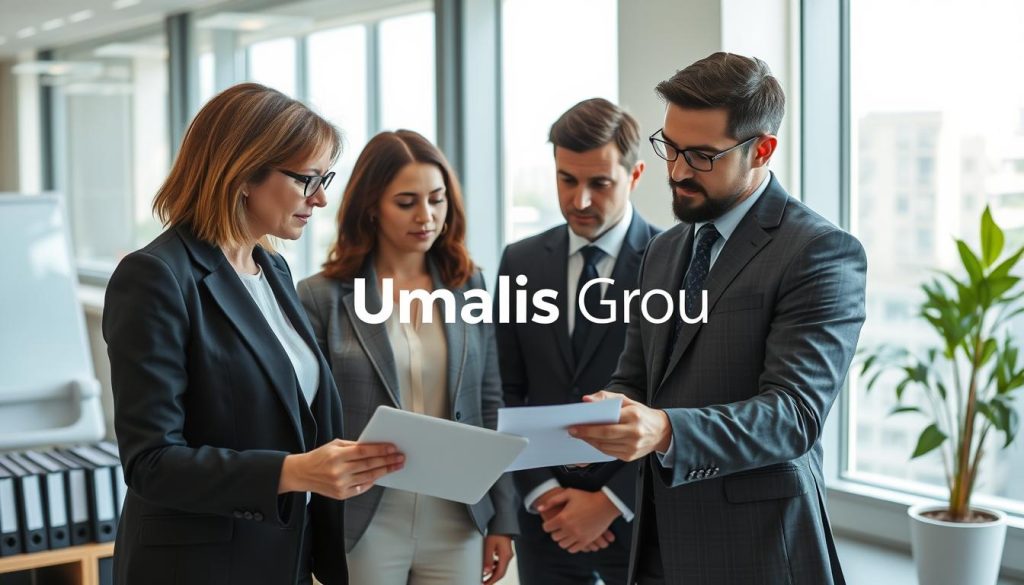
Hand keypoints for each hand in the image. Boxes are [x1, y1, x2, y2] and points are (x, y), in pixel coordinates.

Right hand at [278, 439, 403, 499]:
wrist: (302, 474)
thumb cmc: (320, 457)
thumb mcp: (334, 445)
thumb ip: (354, 446)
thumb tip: (375, 446)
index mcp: (336, 456)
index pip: (363, 452)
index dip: (380, 449)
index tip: (393, 447)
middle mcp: (338, 471)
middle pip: (368, 465)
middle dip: (387, 460)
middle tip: (400, 457)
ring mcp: (340, 485)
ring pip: (368, 477)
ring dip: (385, 471)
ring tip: (396, 465)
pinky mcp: (341, 495)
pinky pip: (362, 487)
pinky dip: (372, 481)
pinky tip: (381, 475)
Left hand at [481, 534, 512, 583]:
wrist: (502, 521)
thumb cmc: (496, 530)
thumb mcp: (489, 545)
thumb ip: (487, 559)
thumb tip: (486, 572)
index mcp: (505, 556)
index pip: (499, 574)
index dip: (491, 581)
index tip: (484, 584)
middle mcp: (508, 556)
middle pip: (501, 572)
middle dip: (492, 579)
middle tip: (484, 583)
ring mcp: (508, 553)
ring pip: (501, 567)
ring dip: (493, 573)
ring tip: (485, 575)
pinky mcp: (505, 551)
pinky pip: (500, 562)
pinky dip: (494, 566)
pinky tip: (489, 564)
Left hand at [536, 488, 621, 553]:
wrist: (605, 505)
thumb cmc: (586, 497)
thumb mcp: (568, 494)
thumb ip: (552, 501)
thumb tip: (539, 508)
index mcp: (563, 518)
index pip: (547, 528)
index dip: (547, 524)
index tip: (551, 522)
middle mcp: (569, 529)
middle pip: (554, 537)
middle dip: (555, 532)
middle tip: (559, 527)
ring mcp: (578, 536)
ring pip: (563, 544)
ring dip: (562, 539)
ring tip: (565, 532)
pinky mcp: (586, 541)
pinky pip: (573, 549)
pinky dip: (570, 546)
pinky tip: (572, 538)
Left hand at [569, 391, 670, 460]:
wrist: (661, 431)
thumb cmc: (640, 413)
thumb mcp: (626, 400)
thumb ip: (605, 398)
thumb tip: (586, 400)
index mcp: (634, 416)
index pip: (606, 424)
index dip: (588, 427)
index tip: (575, 425)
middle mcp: (635, 433)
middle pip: (604, 436)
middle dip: (585, 434)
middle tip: (572, 431)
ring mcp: (633, 447)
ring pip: (604, 446)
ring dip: (590, 441)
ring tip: (580, 435)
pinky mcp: (630, 457)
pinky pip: (609, 453)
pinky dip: (598, 447)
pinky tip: (592, 441)